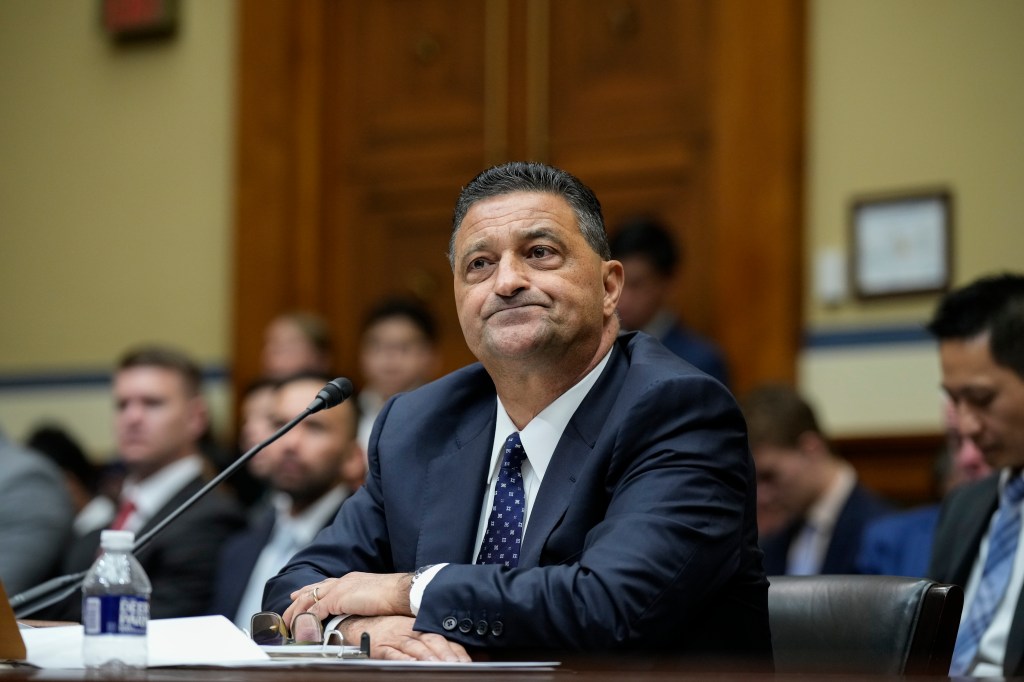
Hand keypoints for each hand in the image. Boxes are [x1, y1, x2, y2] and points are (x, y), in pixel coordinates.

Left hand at [282, 572, 413, 626]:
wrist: (400, 592)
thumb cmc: (394, 596)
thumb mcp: (372, 598)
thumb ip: (360, 602)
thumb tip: (356, 611)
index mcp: (352, 579)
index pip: (325, 584)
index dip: (310, 590)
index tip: (299, 595)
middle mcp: (343, 581)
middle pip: (313, 590)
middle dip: (298, 601)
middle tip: (287, 611)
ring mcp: (340, 589)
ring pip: (310, 599)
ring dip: (298, 612)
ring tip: (289, 623)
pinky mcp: (338, 599)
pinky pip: (316, 611)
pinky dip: (307, 619)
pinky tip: (302, 627)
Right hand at [342, 615, 471, 661]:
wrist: (360, 623)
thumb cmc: (389, 630)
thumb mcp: (411, 631)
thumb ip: (430, 642)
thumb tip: (453, 656)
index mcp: (420, 627)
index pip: (443, 638)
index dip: (456, 650)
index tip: (467, 661)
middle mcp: (410, 631)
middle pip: (433, 642)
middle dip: (446, 654)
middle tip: (457, 665)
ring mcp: (396, 639)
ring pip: (416, 648)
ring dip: (429, 657)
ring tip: (439, 666)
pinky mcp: (381, 647)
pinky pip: (393, 654)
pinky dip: (403, 659)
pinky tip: (411, 665)